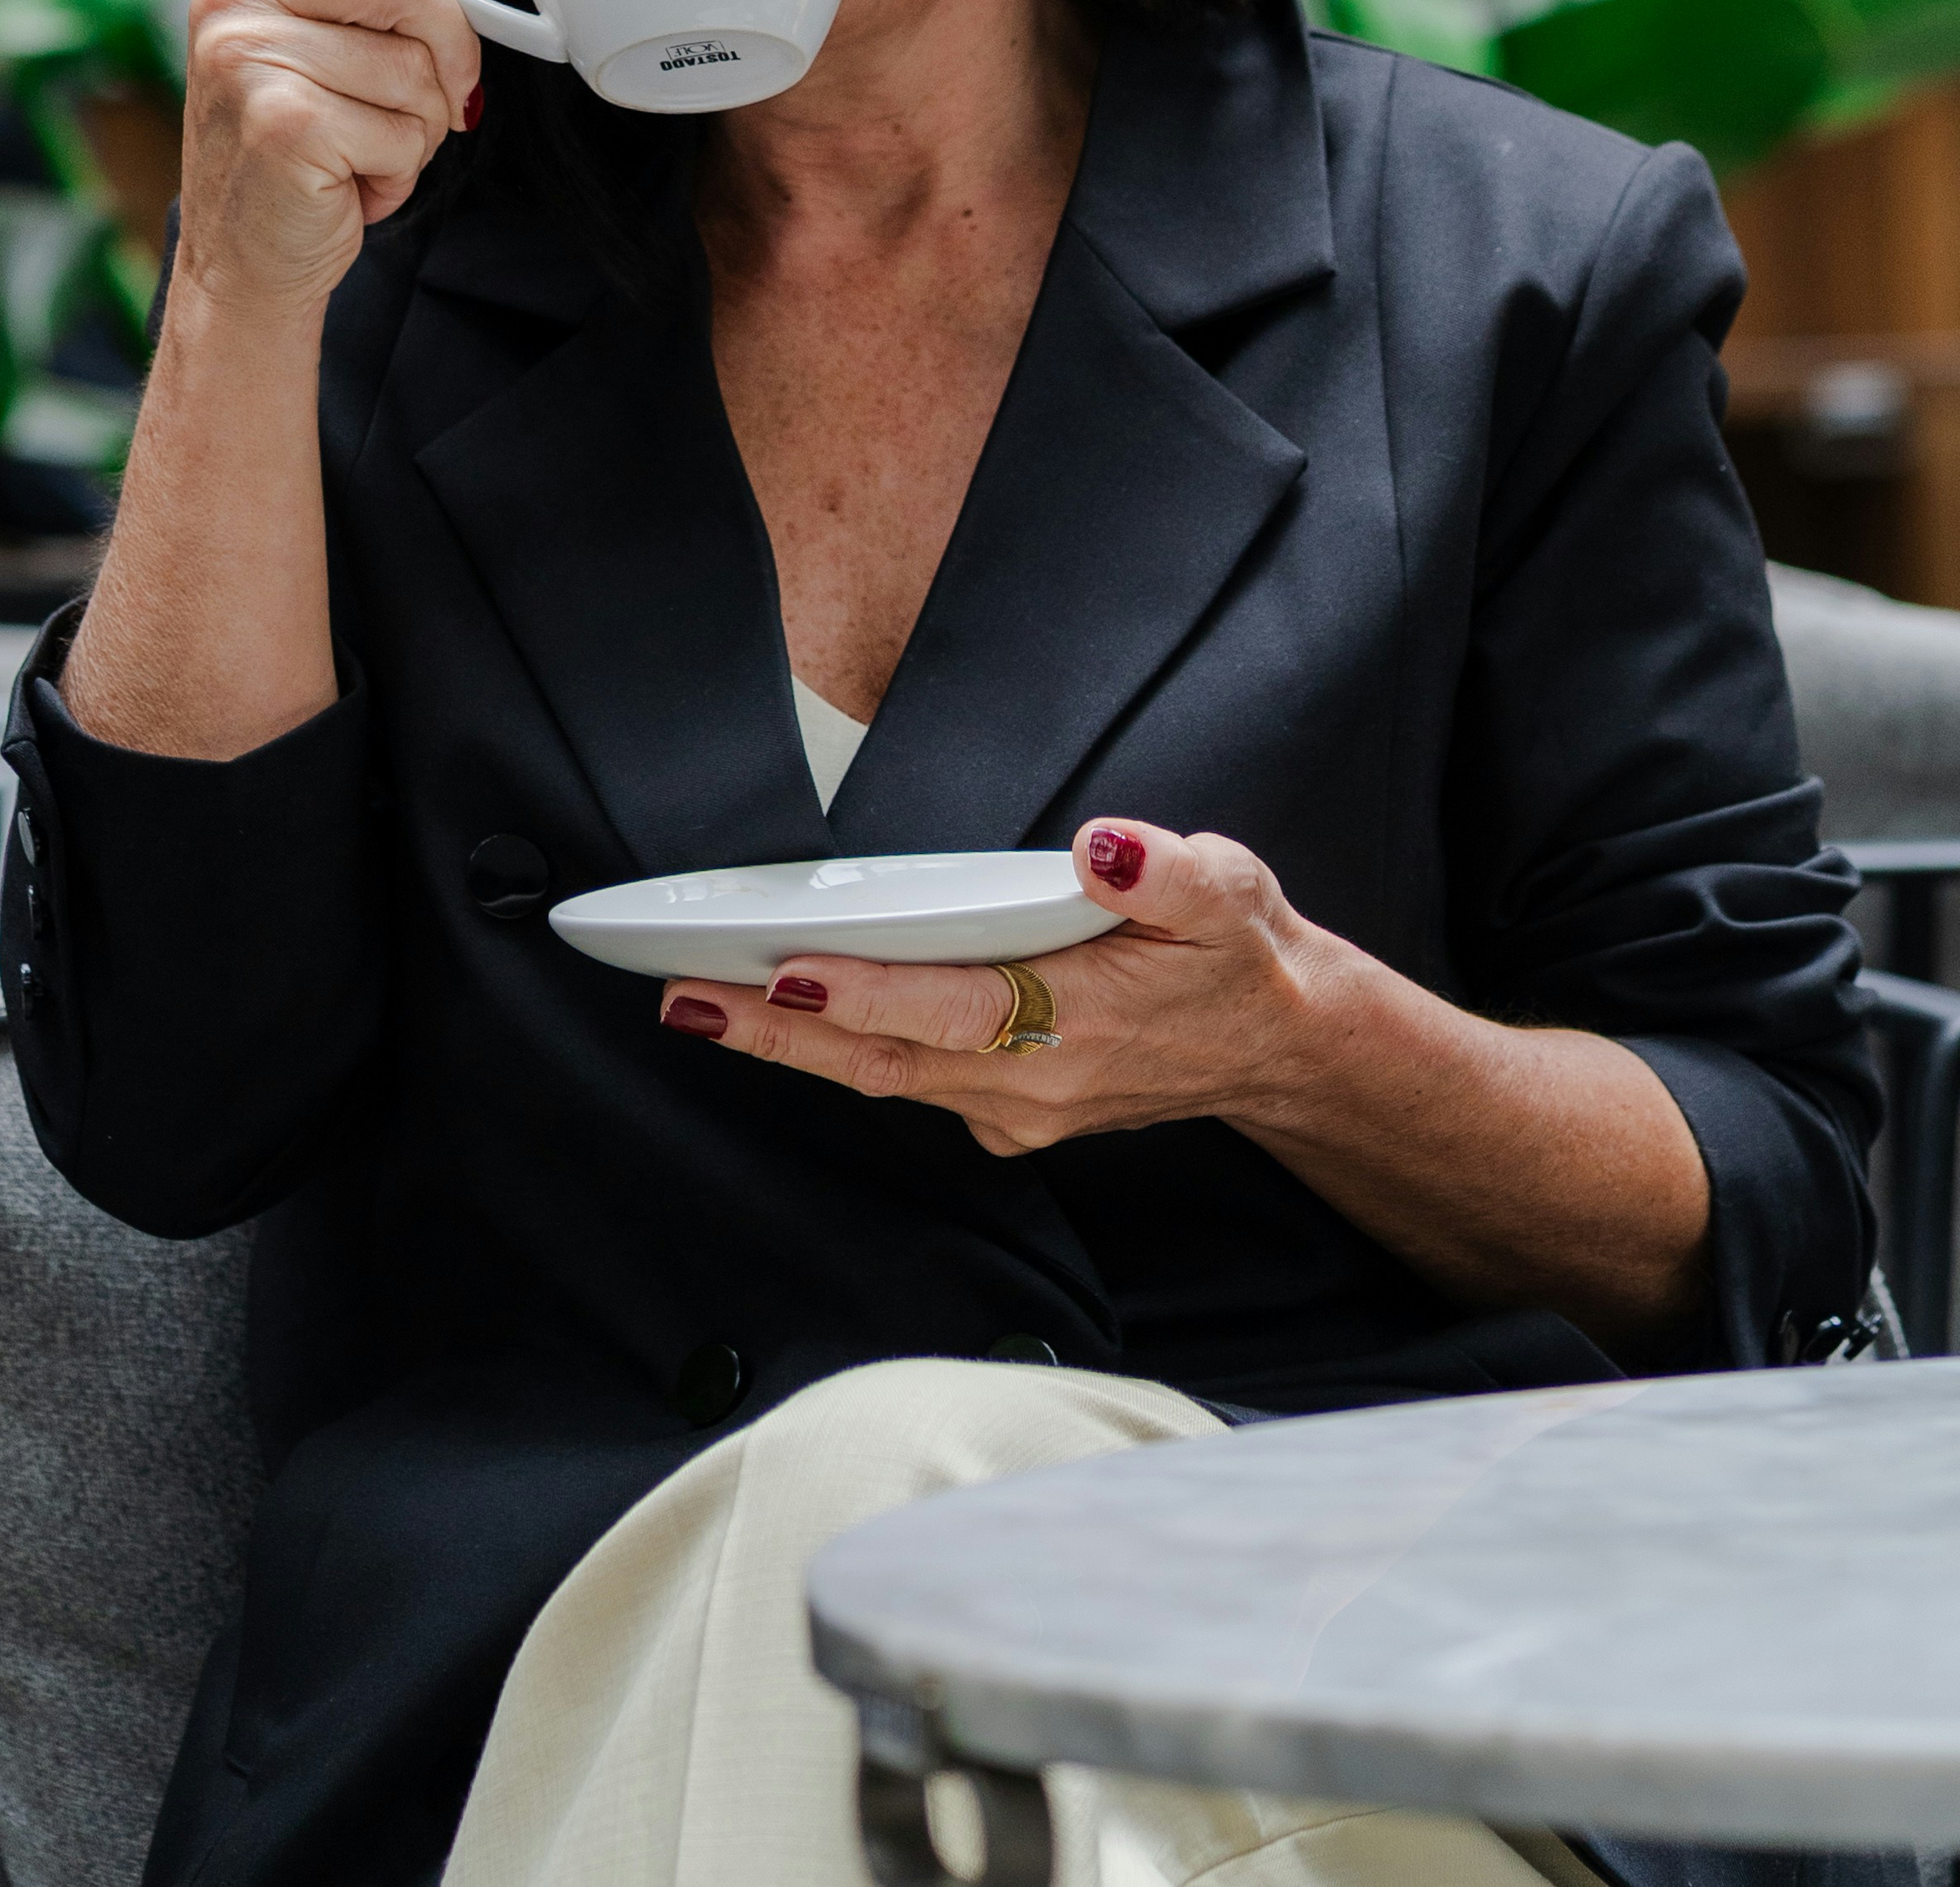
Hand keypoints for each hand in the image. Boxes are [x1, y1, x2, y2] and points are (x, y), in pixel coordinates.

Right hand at [173, 0, 492, 319]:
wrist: (245, 258)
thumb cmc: (308, 134)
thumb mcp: (348, 16)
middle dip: (449, 51)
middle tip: (421, 95)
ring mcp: (247, 53)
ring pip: (420, 62)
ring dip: (421, 122)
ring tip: (365, 142)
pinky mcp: (278, 123)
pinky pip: (404, 129)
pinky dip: (399, 169)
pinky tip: (348, 179)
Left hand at [655, 818, 1329, 1158]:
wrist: (1279, 1047)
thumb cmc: (1241, 957)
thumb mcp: (1229, 891)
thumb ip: (1164, 869)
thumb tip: (1101, 847)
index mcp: (1080, 1025)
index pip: (952, 1008)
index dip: (866, 993)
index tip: (787, 971)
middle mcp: (1033, 1084)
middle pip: (884, 1058)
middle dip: (776, 1030)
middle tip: (680, 997)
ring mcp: (1015, 1110)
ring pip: (882, 1078)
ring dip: (787, 1045)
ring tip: (694, 1006)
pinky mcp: (1006, 1112)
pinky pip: (904, 1082)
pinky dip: (835, 1052)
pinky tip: (774, 1020)